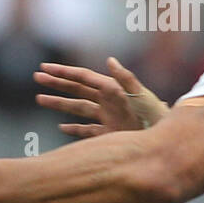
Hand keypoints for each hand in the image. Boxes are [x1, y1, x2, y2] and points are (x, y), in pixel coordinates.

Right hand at [34, 57, 167, 137]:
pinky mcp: (109, 134)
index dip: (64, 72)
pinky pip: (86, 130)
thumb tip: (109, 60)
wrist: (167, 142)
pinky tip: (61, 127)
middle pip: (76, 90)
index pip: (83, 78)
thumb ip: (126, 80)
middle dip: (57, 83)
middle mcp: (107, 102)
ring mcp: (107, 118)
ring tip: (39, 99)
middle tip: (36, 76)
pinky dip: (73, 129)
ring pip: (77, 109)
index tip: (44, 67)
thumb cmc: (157, 118)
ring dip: (58, 104)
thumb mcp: (141, 97)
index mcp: (112, 90)